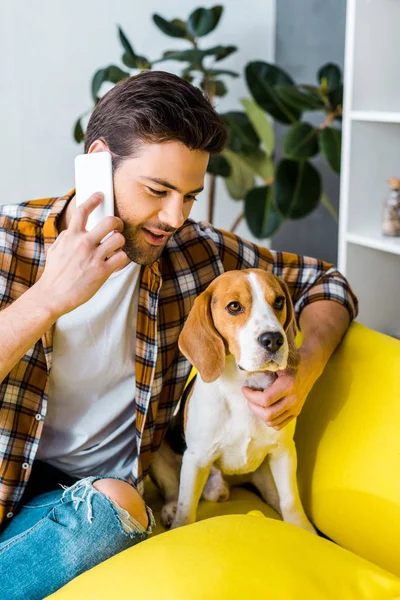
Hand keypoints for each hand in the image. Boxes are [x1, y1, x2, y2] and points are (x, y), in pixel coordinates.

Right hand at [36, 192, 129, 318]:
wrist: (52, 296)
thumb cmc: (54, 275)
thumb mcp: (55, 250)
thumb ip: (66, 238)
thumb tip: (73, 231)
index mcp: (71, 236)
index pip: (82, 211)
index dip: (93, 200)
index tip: (100, 196)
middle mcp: (83, 243)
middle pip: (109, 222)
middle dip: (117, 222)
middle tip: (118, 227)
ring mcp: (94, 256)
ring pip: (119, 239)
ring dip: (121, 242)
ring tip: (117, 247)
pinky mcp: (102, 271)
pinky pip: (122, 258)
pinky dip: (123, 259)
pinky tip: (118, 261)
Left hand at [241, 363, 315, 429]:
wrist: (310, 367)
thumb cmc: (291, 362)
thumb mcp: (278, 362)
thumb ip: (264, 368)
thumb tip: (245, 371)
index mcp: (288, 385)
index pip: (265, 399)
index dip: (250, 396)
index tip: (244, 388)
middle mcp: (293, 399)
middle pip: (267, 414)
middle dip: (253, 406)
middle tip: (249, 397)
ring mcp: (295, 408)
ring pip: (272, 422)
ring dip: (259, 414)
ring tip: (255, 402)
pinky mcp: (296, 412)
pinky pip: (279, 425)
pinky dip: (269, 420)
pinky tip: (264, 408)